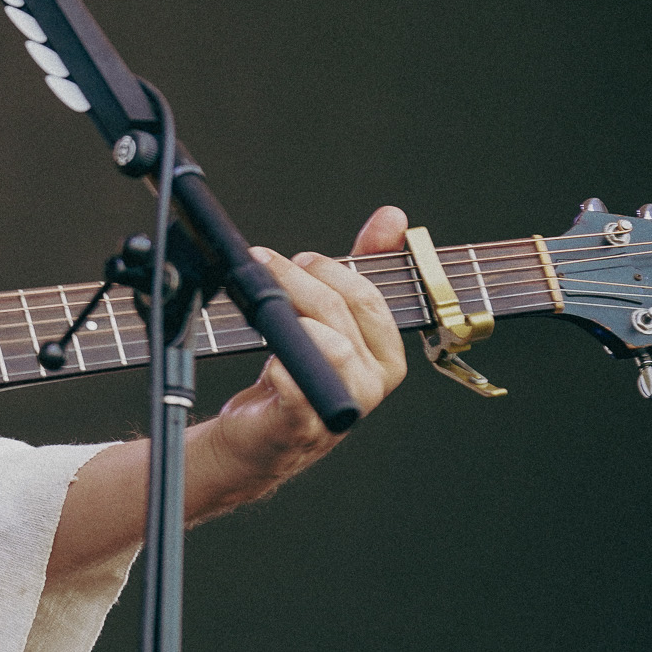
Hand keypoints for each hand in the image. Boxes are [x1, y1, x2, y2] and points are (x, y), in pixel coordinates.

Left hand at [200, 205, 409, 503]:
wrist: (256, 434)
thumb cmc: (297, 370)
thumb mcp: (331, 314)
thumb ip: (362, 266)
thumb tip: (394, 217)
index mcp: (385, 355)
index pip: (369, 298)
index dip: (329, 270)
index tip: (298, 259)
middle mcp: (370, 384)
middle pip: (341, 313)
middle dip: (298, 279)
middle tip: (264, 263)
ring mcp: (340, 409)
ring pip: (330, 347)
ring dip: (288, 315)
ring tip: (260, 306)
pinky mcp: (302, 428)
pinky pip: (300, 393)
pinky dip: (282, 371)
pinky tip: (269, 361)